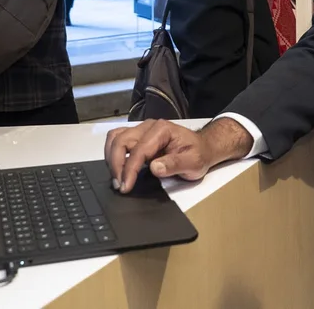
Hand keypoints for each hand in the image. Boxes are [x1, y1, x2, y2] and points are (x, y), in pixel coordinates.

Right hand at [104, 117, 252, 191]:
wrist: (203, 148)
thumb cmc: (199, 155)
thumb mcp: (193, 163)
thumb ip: (174, 164)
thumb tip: (154, 168)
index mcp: (162, 129)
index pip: (139, 149)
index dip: (130, 169)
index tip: (125, 187)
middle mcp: (148, 126)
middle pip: (121, 140)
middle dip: (116, 164)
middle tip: (119, 185)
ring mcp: (141, 130)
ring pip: (115, 138)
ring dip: (111, 158)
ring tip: (116, 179)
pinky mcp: (137, 137)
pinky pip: (118, 141)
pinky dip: (113, 154)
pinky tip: (118, 170)